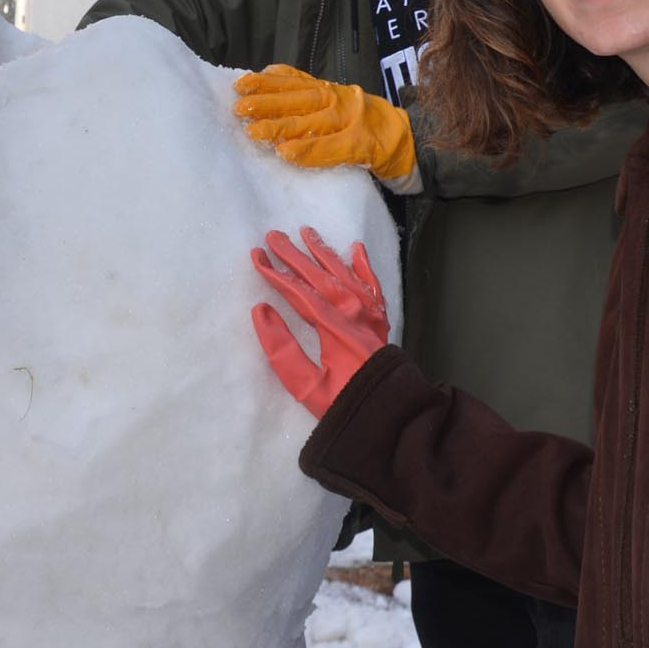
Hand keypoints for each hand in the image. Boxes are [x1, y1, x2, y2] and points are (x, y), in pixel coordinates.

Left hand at [232, 65, 416, 182]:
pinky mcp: (361, 145)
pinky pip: (331, 148)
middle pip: (299, 100)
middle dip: (268, 103)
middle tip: (240, 108)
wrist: (407, 140)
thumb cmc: (364, 122)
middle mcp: (339, 100)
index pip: (295, 82)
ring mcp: (351, 121)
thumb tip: (268, 78)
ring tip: (255, 132)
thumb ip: (306, 92)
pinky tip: (287, 153)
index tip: (241, 83)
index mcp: (329, 90)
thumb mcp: (335, 100)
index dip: (267, 82)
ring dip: (281, 127)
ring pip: (311, 122)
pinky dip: (308, 151)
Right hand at [249, 227, 388, 417]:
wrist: (392, 414)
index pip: (299, 292)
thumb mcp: (306, 385)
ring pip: (345, 274)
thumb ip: (281, 348)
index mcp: (334, 328)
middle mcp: (354, 313)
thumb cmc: (344, 403)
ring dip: (324, 253)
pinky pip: (372, 285)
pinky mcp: (380, 321)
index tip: (256, 256)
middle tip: (273, 235)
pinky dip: (363, 266)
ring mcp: (370, 315)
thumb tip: (260, 310)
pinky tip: (355, 249)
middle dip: (294, 256)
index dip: (276, 274)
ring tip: (306, 232)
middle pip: (320, 277)